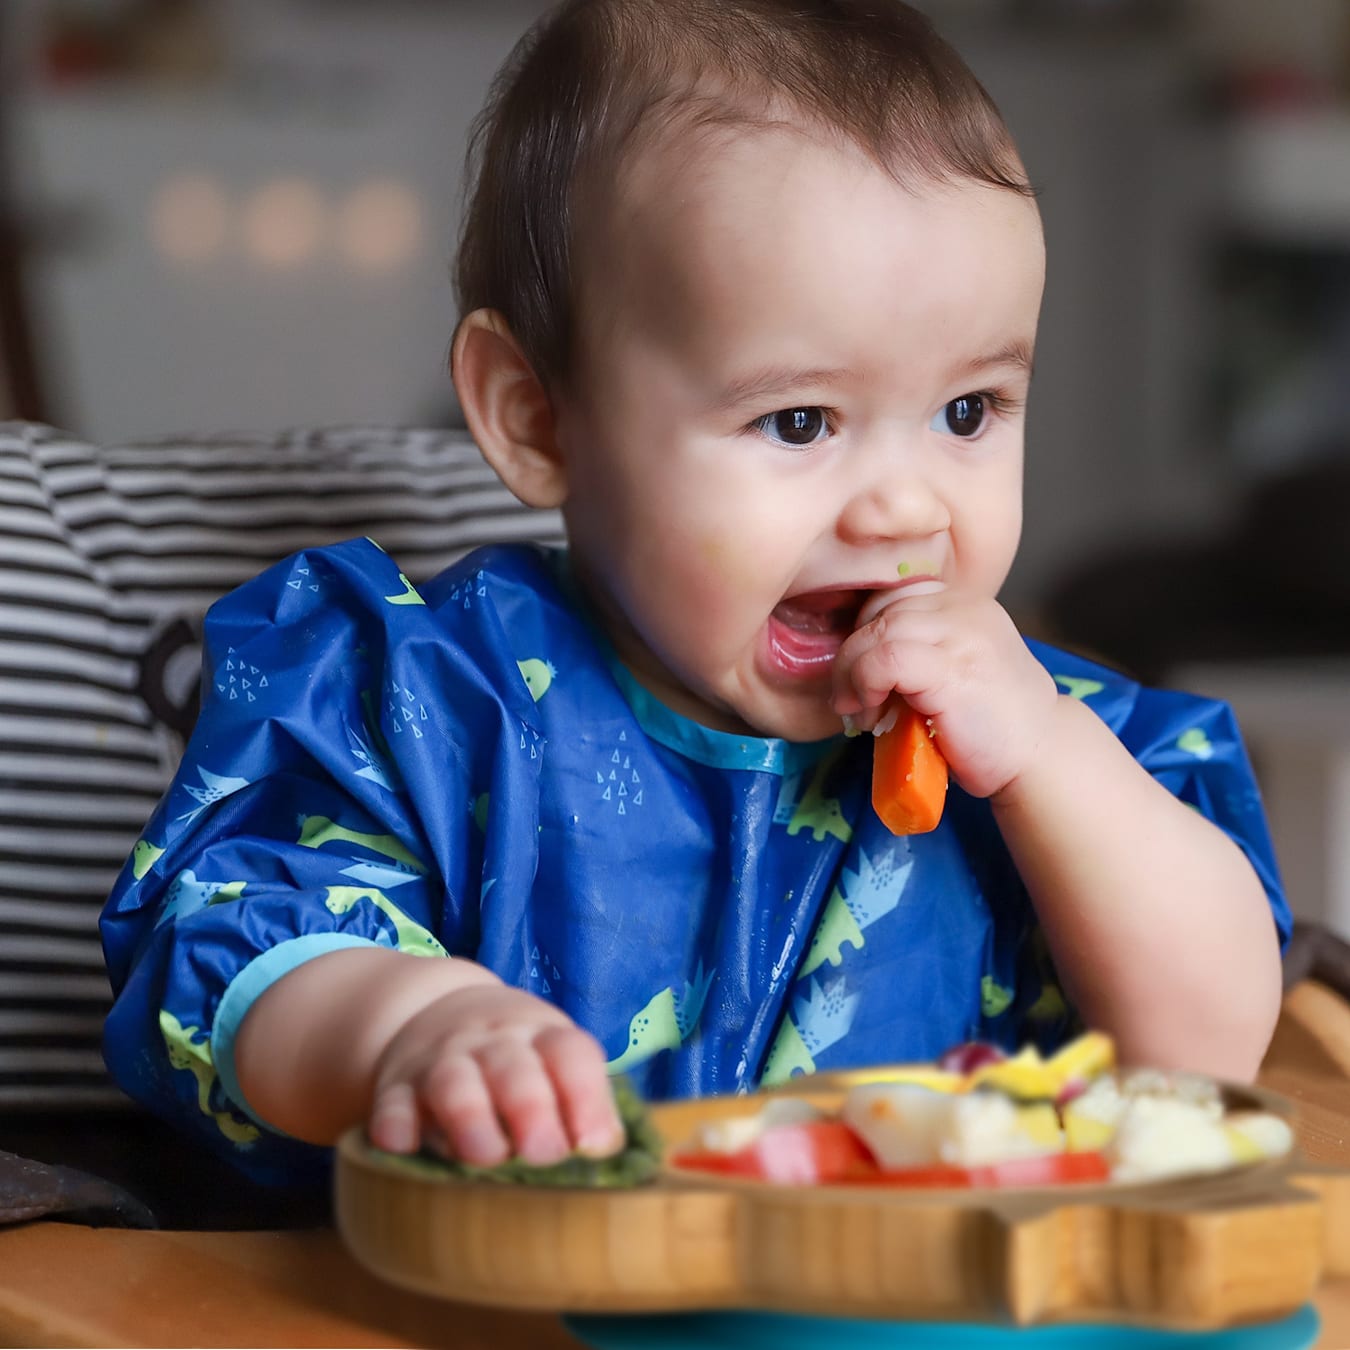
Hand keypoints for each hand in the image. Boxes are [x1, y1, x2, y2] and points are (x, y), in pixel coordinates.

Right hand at [367, 981, 623, 1166]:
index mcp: (543, 1036)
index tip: (595, 1146)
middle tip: (545, 1157)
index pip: (571, 1054)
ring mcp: (441, 1061)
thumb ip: (584, 1104)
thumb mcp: (555, 1062)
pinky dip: (396, 1128)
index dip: (587, 1099)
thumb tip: (611, 1156)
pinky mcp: (396, 1088)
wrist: (438, 1014)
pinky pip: (391, 1106)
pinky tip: (405, 1150)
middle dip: (531, 1111)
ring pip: (453, 1082)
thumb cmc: (518, 1059)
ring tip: (486, 1157)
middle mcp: (493, 1042)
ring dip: (470, 1119)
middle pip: (514, 1068)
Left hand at [831, 588, 1058, 799]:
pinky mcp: (951, 667)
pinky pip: (884, 659)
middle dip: (852, 654)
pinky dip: (864, 684)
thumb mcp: (954, 669)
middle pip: (880, 610)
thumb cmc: (991, 724)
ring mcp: (960, 634)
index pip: (893, 596)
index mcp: (964, 603)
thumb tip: (853, 659)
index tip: (861, 674)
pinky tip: (870, 713)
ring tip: (861, 711)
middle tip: (851, 698)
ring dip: (852, 674)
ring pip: (877, 631)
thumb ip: (919, 650)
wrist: (1040, 756)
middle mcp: (964, 608)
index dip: (865, 633)